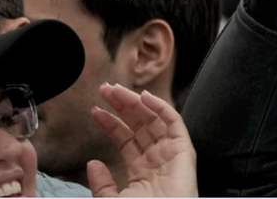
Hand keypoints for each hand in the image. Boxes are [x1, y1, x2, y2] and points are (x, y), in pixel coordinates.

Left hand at [86, 83, 196, 197]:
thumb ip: (102, 185)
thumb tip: (93, 164)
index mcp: (141, 172)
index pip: (126, 140)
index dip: (111, 123)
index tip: (95, 110)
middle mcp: (156, 159)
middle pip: (139, 125)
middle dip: (122, 106)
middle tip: (105, 90)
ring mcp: (170, 154)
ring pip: (153, 120)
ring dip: (135, 102)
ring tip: (115, 90)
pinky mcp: (183, 151)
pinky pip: (174, 123)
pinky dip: (161, 108)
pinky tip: (144, 97)